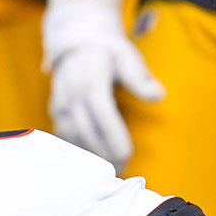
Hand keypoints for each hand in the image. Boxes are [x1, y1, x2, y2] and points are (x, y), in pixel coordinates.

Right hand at [42, 0, 163, 168]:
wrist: (76, 43)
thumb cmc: (107, 51)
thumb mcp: (127, 57)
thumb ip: (140, 79)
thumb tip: (159, 96)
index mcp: (91, 81)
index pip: (102, 115)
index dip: (113, 137)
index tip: (127, 154)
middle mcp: (71, 95)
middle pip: (87, 131)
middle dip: (103, 154)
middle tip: (121, 171)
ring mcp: (60, 105)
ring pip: (73, 137)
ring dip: (89, 156)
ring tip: (108, 171)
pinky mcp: (55, 112)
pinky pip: (64, 136)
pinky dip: (77, 150)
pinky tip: (90, 162)